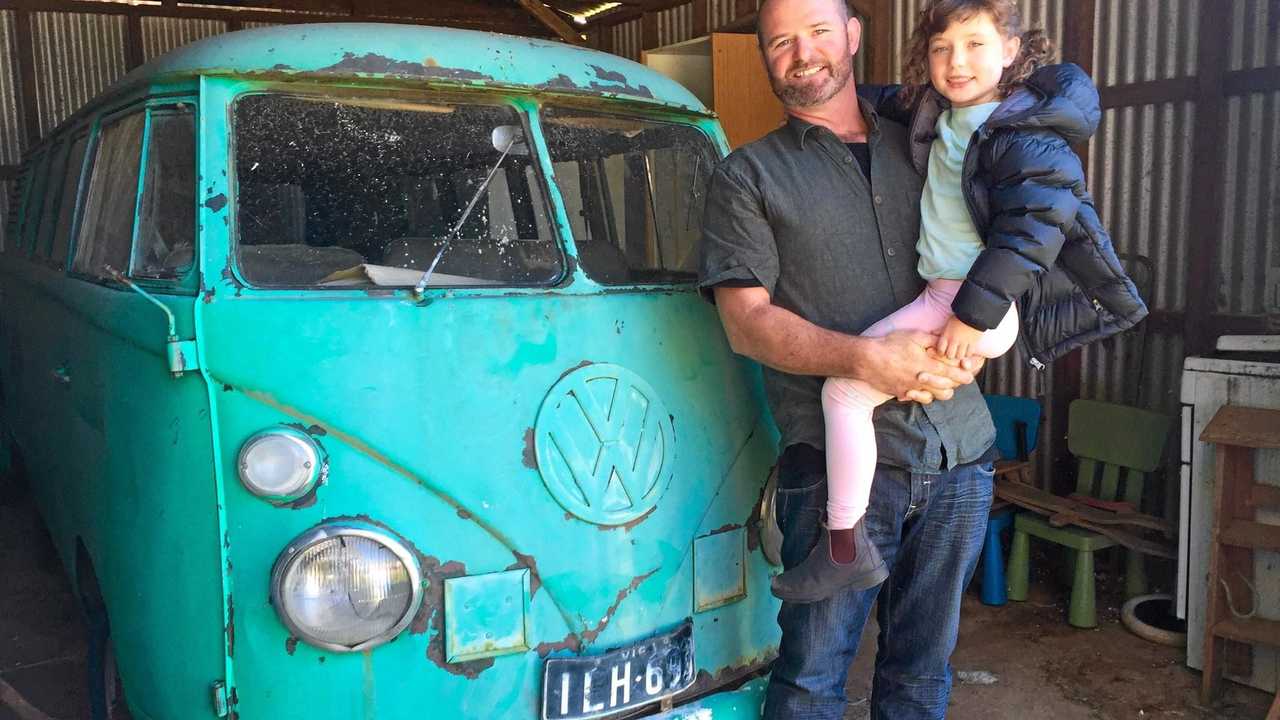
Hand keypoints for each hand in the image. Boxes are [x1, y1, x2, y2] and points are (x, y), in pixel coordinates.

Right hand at [864, 330, 978, 403]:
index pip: (953, 374)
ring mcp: (912, 389)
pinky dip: (924, 396)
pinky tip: (924, 389)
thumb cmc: (890, 345)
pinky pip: (918, 399)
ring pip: (934, 398)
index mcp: (927, 365)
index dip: (965, 376)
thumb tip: (945, 341)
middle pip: (947, 390)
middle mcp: (922, 380)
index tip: (970, 375)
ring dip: (941, 392)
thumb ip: (932, 339)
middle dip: (956, 386)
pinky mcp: (902, 393)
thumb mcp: (913, 336)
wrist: (867, 359)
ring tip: (943, 386)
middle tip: (959, 381)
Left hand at [936, 316, 983, 360]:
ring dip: (959, 355)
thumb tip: (932, 333)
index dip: (941, 352)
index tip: (943, 351)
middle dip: (950, 355)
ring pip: (959, 356)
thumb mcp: (947, 323)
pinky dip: (967, 354)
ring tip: (959, 352)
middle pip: (950, 355)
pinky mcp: (973, 343)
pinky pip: (969, 353)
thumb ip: (940, 330)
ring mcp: (964, 342)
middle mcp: (954, 340)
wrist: (972, 313)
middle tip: (952, 353)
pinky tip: (967, 350)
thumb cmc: (958, 317)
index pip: (940, 350)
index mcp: (946, 335)